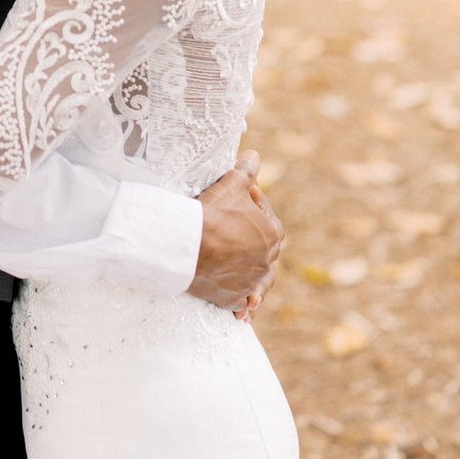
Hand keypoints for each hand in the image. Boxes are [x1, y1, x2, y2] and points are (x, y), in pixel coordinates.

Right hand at [189, 150, 282, 314]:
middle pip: (262, 246)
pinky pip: (241, 300)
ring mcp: (250, 282)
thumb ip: (246, 171)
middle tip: (232, 226)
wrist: (187, 247)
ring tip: (245, 271)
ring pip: (257, 278)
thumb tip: (254, 156)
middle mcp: (267, 261)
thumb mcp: (231, 184)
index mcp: (272, 234)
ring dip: (252, 273)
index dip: (251, 202)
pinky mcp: (233, 298)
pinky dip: (242, 299)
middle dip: (250, 236)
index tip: (236, 197)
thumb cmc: (213, 213)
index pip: (265, 214)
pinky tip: (241, 302)